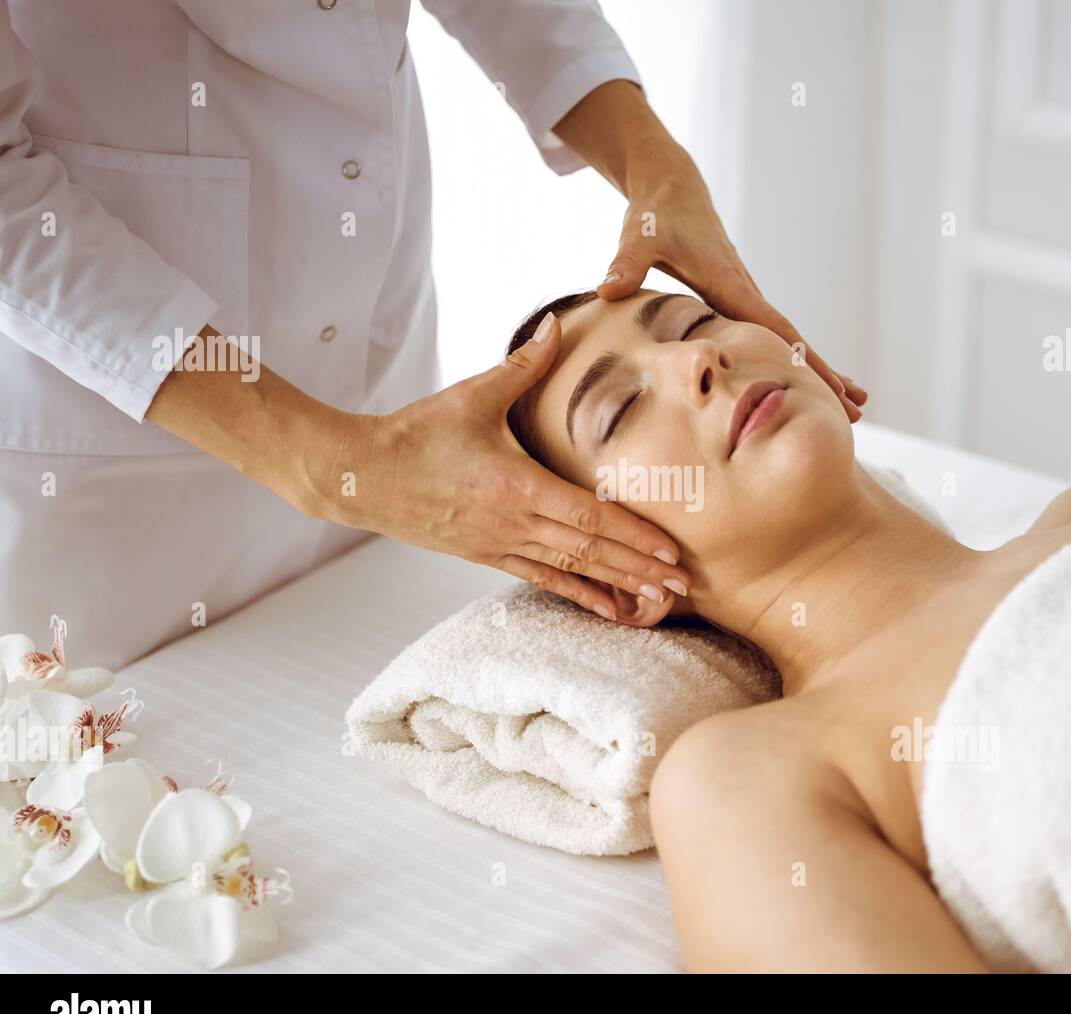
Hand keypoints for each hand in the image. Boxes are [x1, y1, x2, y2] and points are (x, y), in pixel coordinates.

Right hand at [314, 313, 690, 620]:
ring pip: (572, 570)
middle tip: (685, 582)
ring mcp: (501, 545)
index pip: (588, 516)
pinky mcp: (488, 555)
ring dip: (618, 584)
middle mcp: (514, 523)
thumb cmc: (416, 433)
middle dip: (640, 568)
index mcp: (516, 486)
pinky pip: (543, 579)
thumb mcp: (471, 395)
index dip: (632, 535)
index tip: (670, 548)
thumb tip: (557, 323)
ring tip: (659, 599)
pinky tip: (608, 609)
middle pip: (590, 551)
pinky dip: (579, 594)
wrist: (362, 477)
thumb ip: (522, 364)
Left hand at [596, 157, 868, 421]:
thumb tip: (607, 289)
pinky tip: (805, 380)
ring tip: (852, 404)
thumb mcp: (638, 237)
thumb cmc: (656, 216)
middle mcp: (746, 292)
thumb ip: (625, 264)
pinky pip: (772, 335)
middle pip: (793, 340)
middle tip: (858, 409)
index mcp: (730, 284)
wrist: (672, 190)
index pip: (775, 329)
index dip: (802, 360)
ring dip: (819, 370)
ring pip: (787, 340)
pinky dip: (795, 358)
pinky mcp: (738, 300)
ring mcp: (745, 297)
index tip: (832, 387)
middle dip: (826, 374)